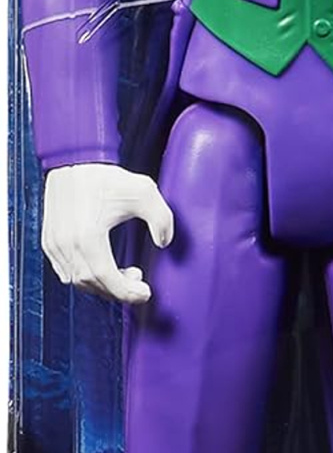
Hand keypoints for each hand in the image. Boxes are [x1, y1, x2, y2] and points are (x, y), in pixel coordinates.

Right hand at [42, 164, 173, 304]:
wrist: (73, 160)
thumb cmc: (105, 176)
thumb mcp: (144, 191)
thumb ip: (162, 219)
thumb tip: (164, 242)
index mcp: (88, 237)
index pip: (107, 280)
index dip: (128, 292)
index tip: (145, 293)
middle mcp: (67, 245)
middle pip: (92, 284)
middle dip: (118, 290)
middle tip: (137, 283)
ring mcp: (54, 244)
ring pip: (77, 281)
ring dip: (101, 284)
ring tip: (122, 274)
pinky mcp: (49, 241)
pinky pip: (65, 271)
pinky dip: (84, 276)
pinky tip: (100, 266)